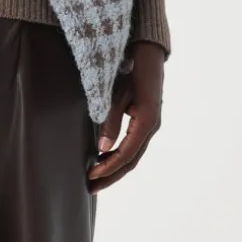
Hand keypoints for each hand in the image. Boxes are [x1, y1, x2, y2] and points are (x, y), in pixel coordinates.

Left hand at [87, 40, 164, 192]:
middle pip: (131, 161)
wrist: (148, 54)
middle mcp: (151, 127)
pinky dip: (119, 157)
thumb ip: (109, 120)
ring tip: (95, 178)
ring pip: (133, 156)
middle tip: (90, 187)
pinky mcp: (146, 122)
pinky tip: (104, 160)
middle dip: (110, 176)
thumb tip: (102, 147)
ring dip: (114, 168)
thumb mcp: (117, 93)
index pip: (126, 154)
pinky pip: (133, 146)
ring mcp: (150, 126)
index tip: (90, 176)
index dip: (108, 168)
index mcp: (147, 121)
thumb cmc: (131, 69)